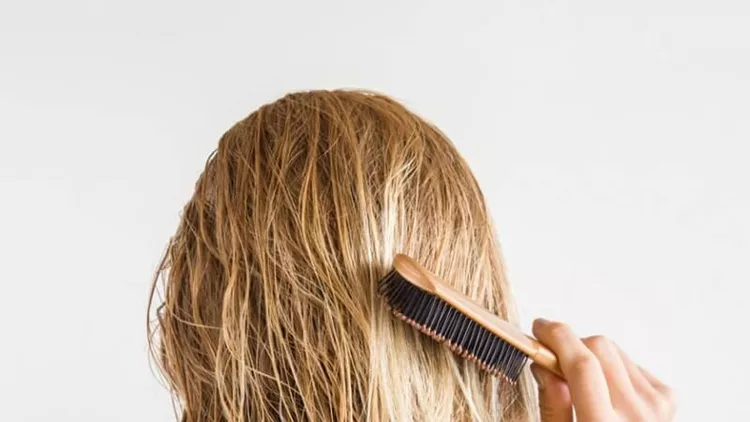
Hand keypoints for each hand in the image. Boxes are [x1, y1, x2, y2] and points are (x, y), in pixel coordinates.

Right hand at [530, 318, 675, 421]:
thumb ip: (553, 406)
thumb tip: (543, 364)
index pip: (582, 364)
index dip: (557, 336)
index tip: (539, 327)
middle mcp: (637, 415)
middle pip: (599, 347)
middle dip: (572, 345)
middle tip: (552, 357)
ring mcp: (658, 406)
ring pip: (615, 352)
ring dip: (593, 357)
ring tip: (582, 384)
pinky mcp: (668, 400)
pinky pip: (632, 365)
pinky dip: (613, 369)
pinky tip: (605, 392)